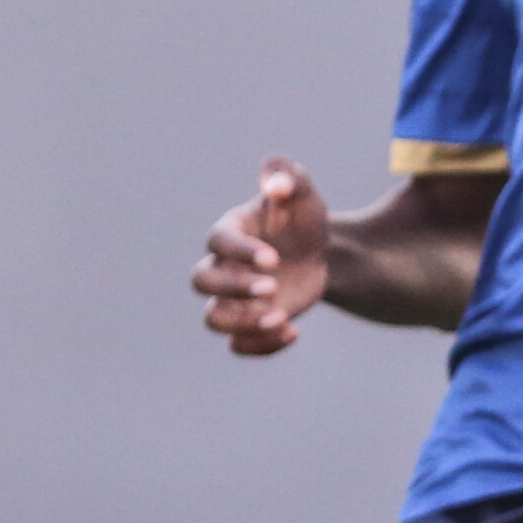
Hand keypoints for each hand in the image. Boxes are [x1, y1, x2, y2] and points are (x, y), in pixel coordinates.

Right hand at [195, 157, 328, 355]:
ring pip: (213, 320)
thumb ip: (287, 177)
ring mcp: (233, 299)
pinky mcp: (249, 323)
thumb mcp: (302, 191)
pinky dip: (262, 345)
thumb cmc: (302, 218)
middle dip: (234, 288)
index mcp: (230, 231)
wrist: (320, 253)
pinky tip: (293, 331)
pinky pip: (238, 345)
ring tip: (279, 317)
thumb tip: (275, 186)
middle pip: (202, 282)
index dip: (239, 252)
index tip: (273, 259)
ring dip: (242, 324)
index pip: (217, 241)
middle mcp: (223, 266)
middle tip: (274, 286)